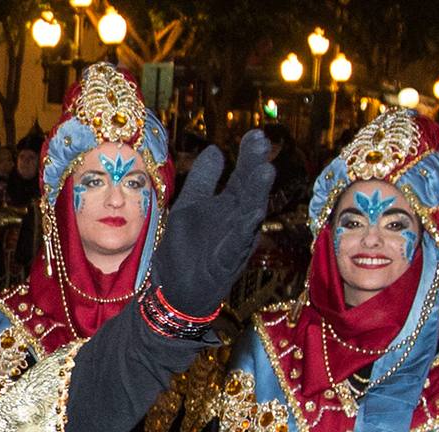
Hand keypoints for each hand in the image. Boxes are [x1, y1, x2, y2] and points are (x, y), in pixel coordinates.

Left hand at [151, 129, 277, 319]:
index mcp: (228, 206)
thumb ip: (203, 179)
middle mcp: (237, 221)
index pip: (242, 176)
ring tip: (265, 170)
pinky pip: (238, 244)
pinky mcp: (226, 262)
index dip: (249, 156)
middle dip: (256, 166)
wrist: (173, 291)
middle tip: (261, 141)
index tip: (257, 133)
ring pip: (250, 214)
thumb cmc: (184, 250)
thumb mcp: (189, 206)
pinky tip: (252, 213)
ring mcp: (234, 241)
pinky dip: (245, 228)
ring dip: (257, 193)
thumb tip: (216, 149)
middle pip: (250, 190)